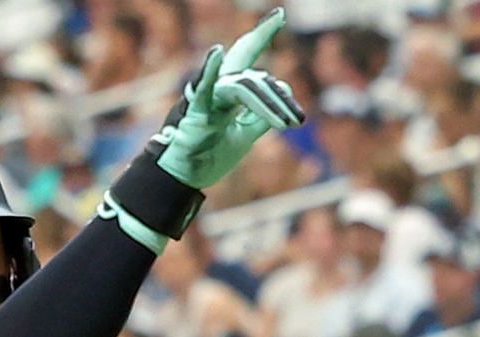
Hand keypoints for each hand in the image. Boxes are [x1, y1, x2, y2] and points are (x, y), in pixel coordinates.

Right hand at [151, 9, 303, 192]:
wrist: (187, 177)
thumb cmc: (211, 154)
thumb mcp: (246, 134)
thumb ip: (262, 115)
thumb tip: (282, 89)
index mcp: (230, 93)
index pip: (248, 59)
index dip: (261, 35)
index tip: (279, 15)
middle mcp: (220, 89)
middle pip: (251, 73)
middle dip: (271, 77)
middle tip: (293, 97)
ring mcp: (208, 97)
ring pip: (243, 86)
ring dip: (268, 104)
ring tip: (287, 122)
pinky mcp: (195, 110)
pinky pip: (203, 88)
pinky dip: (209, 70)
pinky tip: (217, 53)